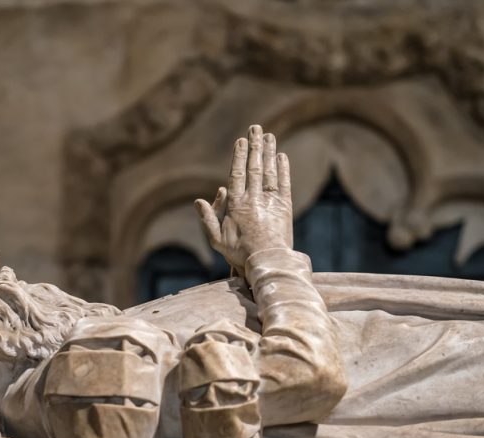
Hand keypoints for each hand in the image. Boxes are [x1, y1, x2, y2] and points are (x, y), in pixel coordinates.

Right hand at [195, 125, 292, 274]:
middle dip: (255, 146)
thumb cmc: (240, 253)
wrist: (268, 264)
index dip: (239, 156)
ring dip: (269, 152)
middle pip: (254, 167)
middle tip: (256, 128)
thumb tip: (198, 200)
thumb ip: (208, 218)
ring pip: (269, 172)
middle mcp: (254, 199)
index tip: (241, 140)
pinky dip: (284, 170)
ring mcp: (270, 202)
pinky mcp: (285, 208)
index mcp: (236, 205)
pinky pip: (284, 185)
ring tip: (269, 136)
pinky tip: (282, 156)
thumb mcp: (217, 239)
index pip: (237, 174)